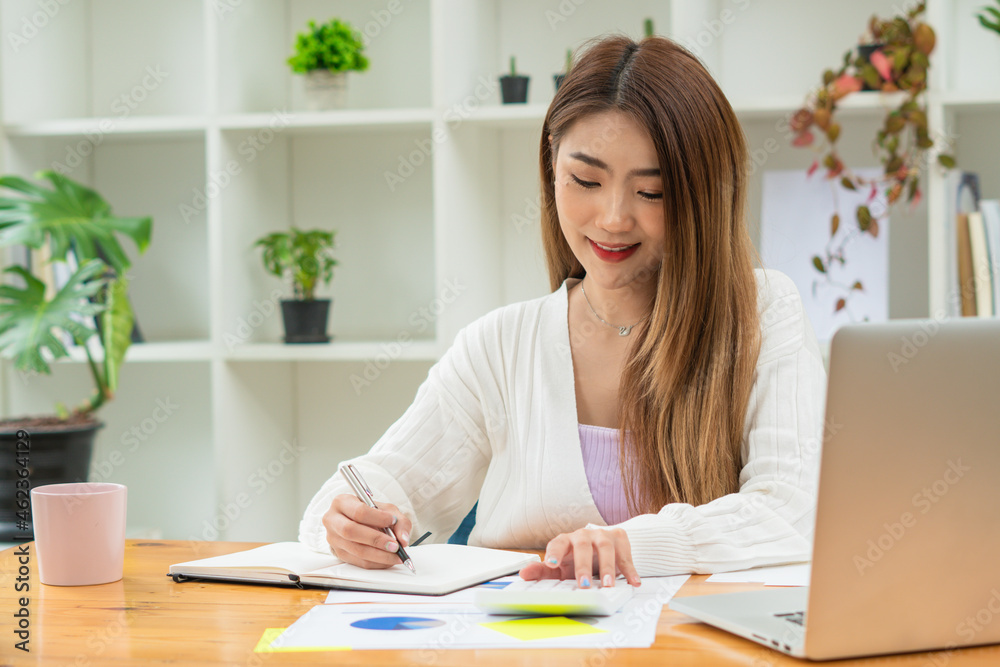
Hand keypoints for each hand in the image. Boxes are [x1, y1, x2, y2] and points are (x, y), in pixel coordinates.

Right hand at [323, 494, 412, 568]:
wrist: (358, 521)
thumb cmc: (371, 513)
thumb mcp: (386, 509)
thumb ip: (399, 520)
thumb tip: (403, 538)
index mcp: (342, 502)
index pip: (358, 511)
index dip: (377, 518)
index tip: (393, 521)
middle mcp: (333, 520)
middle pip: (351, 531)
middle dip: (376, 540)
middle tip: (395, 545)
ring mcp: (333, 538)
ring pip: (356, 549)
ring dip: (379, 555)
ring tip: (396, 555)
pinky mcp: (339, 553)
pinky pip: (358, 562)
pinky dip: (376, 563)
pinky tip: (388, 560)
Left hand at [518, 526, 640, 587]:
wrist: (602, 546)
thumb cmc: (577, 558)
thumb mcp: (560, 567)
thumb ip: (543, 572)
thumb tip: (524, 575)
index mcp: (566, 541)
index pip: (558, 543)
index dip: (554, 552)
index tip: (551, 563)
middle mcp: (584, 535)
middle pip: (583, 545)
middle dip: (583, 565)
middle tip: (584, 584)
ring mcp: (603, 535)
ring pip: (605, 546)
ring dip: (608, 566)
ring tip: (608, 585)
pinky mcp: (619, 538)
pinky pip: (625, 553)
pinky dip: (630, 568)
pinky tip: (633, 582)